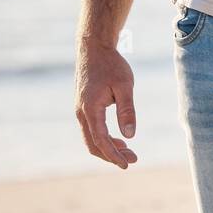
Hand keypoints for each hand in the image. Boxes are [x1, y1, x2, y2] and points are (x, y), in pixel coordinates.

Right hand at [74, 39, 138, 168]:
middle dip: (112, 155)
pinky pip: (91, 129)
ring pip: (91, 137)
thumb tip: (130, 135)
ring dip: (108, 147)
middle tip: (132, 160)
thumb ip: (127, 111)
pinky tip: (119, 138)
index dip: (113, 155)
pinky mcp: (83, 106)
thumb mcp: (124, 85)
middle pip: (93, 144)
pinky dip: (104, 137)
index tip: (127, 164)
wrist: (93, 48)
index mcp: (90, 110)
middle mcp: (81, 113)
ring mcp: (80, 110)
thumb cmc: (111, 65)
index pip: (101, 140)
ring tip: (128, 151)